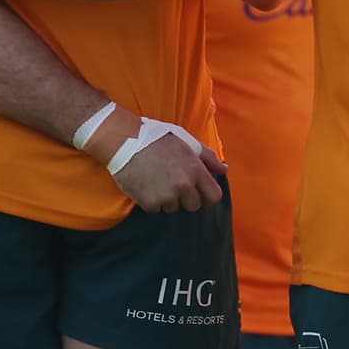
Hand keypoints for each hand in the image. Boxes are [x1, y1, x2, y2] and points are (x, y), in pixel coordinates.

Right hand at [91, 109, 226, 213]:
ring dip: (168, 200)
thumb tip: (224, 169)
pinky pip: (156, 210)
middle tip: (174, 185)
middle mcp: (184, 185)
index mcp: (195, 169)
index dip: (207, 196)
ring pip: (174, 209)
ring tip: (157, 182)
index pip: (214, 196)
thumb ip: (208, 157)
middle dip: (186, 199)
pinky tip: (146, 186)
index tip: (199, 192)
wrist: (124, 141)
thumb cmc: (157, 138)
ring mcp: (166, 196)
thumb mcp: (186, 141)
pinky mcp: (149, 203)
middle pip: (194, 206)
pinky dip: (151, 202)